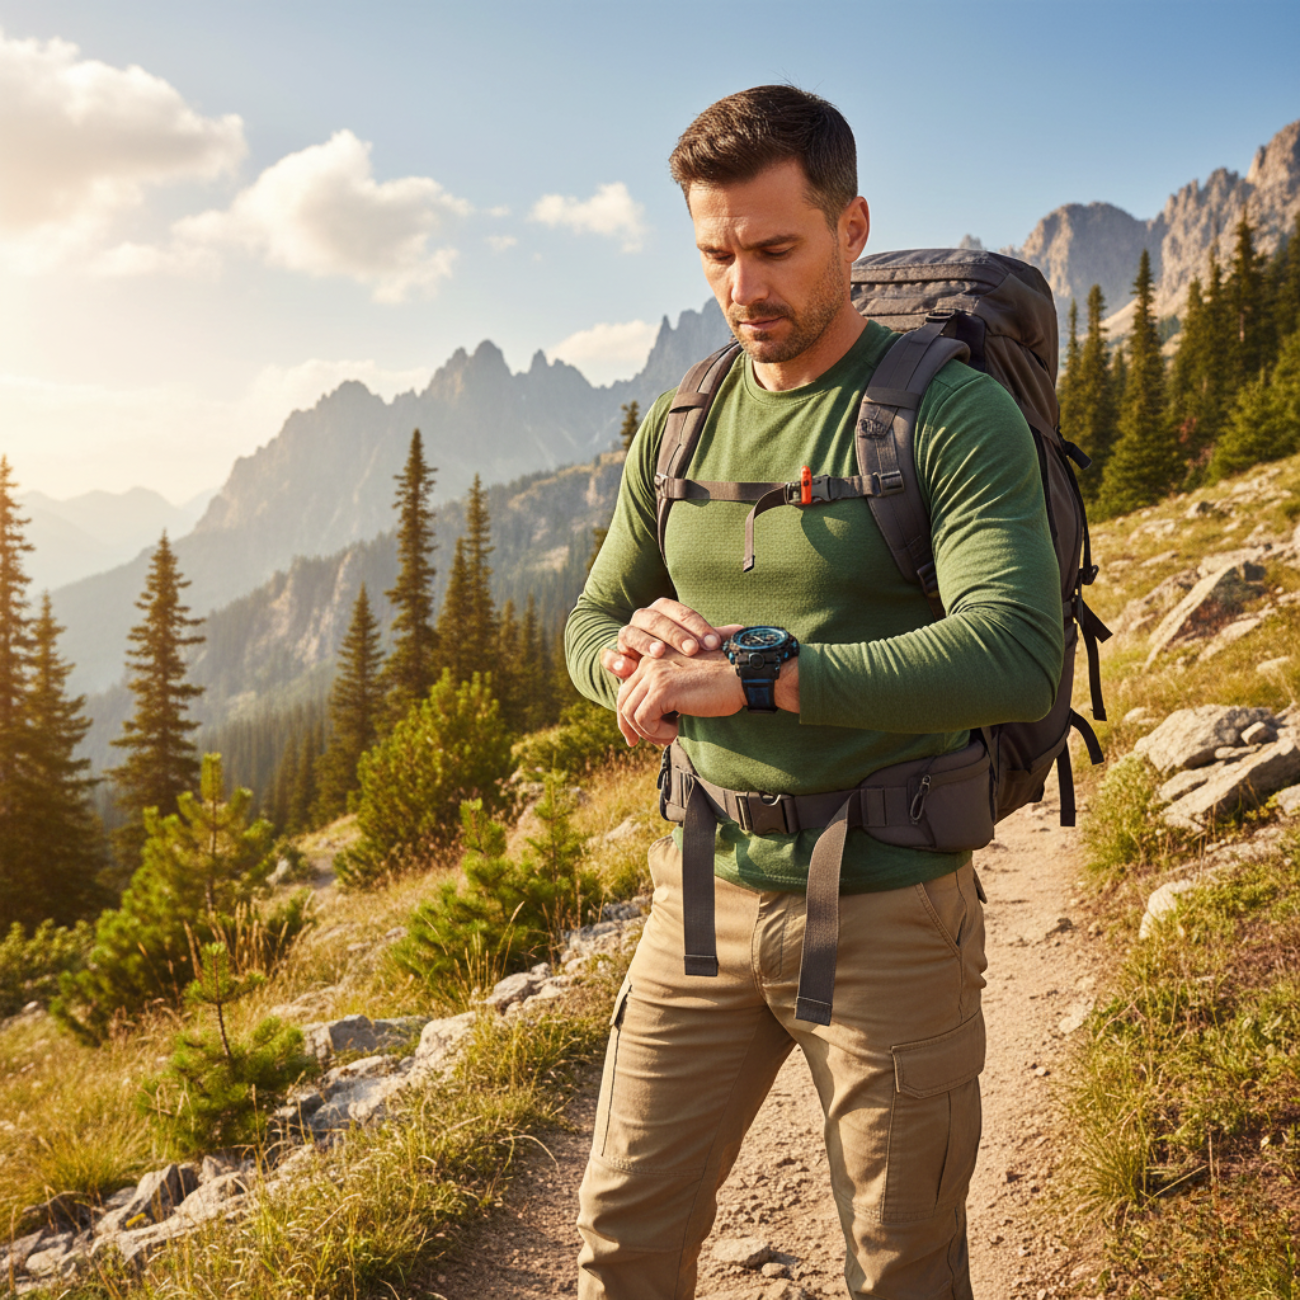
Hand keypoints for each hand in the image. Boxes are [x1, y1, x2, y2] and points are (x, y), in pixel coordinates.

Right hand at [600, 598, 739, 681]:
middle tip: (692, 650)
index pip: (681, 612)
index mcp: (665, 612)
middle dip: (674, 634)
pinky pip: (608, 655)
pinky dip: (614, 660)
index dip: (697, 626)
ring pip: (631, 632)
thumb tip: (743, 631)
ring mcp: (627, 636)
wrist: (649, 668)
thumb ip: (713, 638)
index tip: (713, 643)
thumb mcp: (695, 646)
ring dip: (645, 642)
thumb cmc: (678, 656)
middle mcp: (644, 619)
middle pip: (656, 619)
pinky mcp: (614, 655)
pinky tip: (626, 669)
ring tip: (659, 654)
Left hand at [615, 644, 745, 746]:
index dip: (627, 718)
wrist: (743, 675)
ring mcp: (655, 674)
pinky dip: (657, 732)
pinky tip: (676, 731)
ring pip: (631, 713)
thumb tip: (642, 720)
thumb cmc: (721, 684)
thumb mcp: (684, 684)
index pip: (626, 691)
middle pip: (624, 702)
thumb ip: (663, 693)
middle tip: (645, 743)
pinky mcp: (663, 689)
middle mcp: (649, 661)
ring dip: (648, 732)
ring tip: (670, 736)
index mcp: (653, 658)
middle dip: (632, 728)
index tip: (634, 738)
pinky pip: (644, 719)